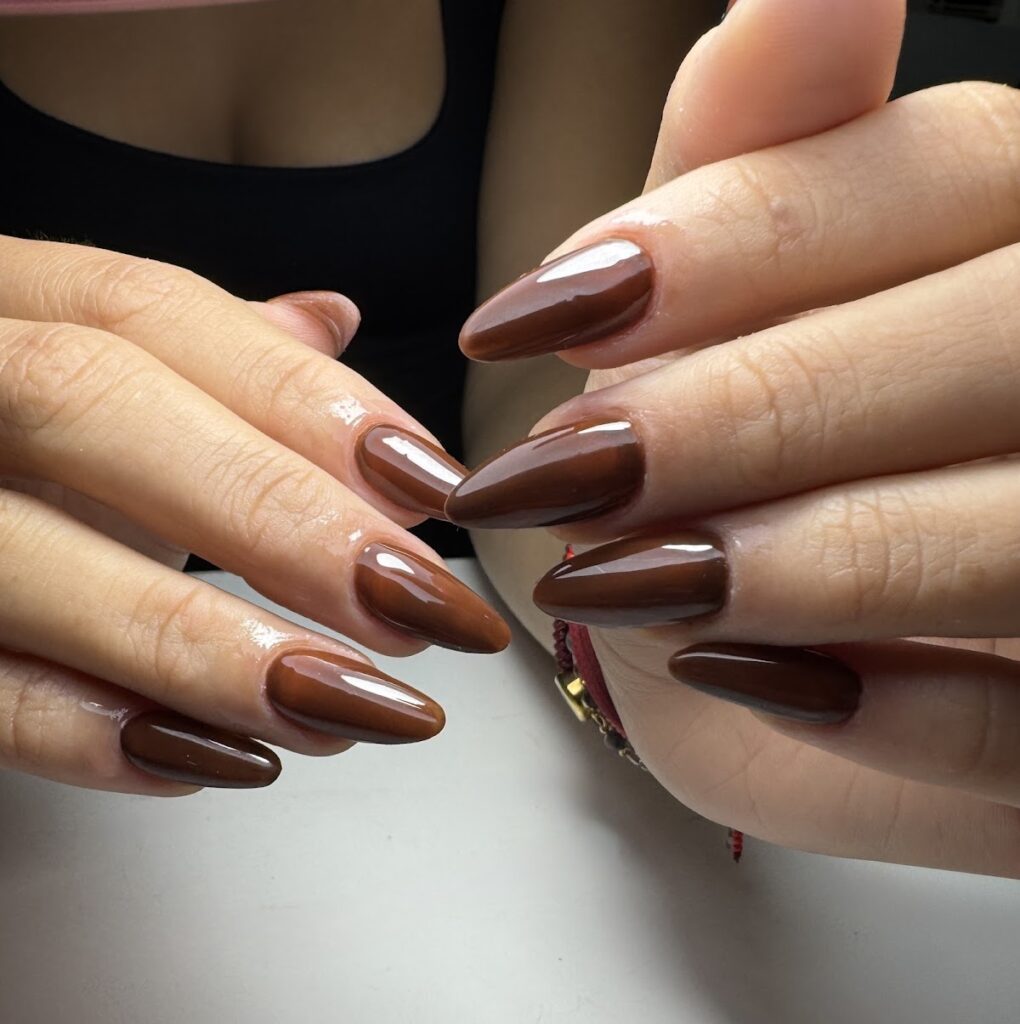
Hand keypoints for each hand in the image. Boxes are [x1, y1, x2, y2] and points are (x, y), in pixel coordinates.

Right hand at [0, 237, 507, 795]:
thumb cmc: (6, 444)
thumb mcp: (79, 372)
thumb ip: (203, 356)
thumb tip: (328, 319)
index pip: (153, 312)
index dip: (305, 398)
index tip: (432, 486)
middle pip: (91, 406)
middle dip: (276, 512)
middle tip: (422, 607)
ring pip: (21, 558)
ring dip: (208, 646)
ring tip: (360, 706)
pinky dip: (94, 733)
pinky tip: (223, 760)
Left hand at [451, 0, 1019, 875]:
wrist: (774, 654)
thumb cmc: (737, 470)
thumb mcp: (728, 318)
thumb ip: (757, 171)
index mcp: (1011, 237)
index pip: (936, 171)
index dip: (734, 238)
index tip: (540, 311)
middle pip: (1000, 336)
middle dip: (756, 409)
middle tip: (570, 467)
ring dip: (814, 557)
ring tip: (629, 580)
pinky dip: (891, 712)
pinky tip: (745, 680)